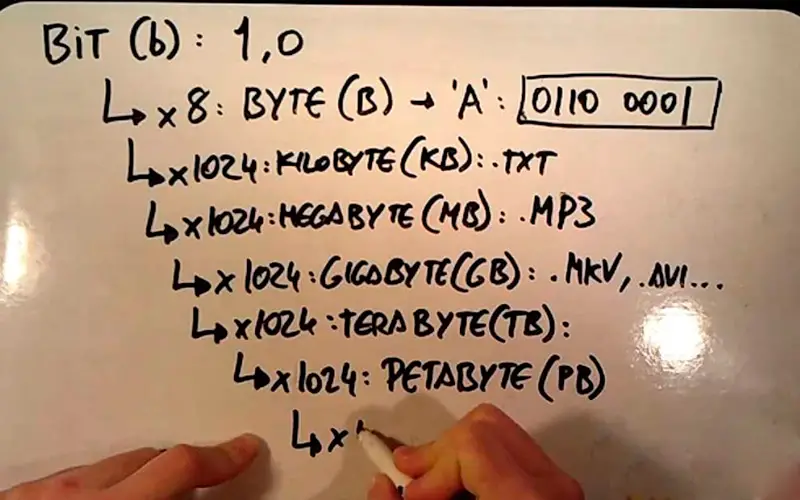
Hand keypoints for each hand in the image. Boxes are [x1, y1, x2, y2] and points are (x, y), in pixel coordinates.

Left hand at [0, 433, 259, 499]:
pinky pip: (66, 484)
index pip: (179, 466)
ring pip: (105, 470)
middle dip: (175, 474)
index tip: (242, 450)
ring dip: (130, 485)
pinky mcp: (13, 498)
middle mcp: (71, 495)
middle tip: (195, 491)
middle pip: (145, 459)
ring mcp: (36, 495)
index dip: (220, 458)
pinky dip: (89, 496)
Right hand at [368, 404, 583, 499]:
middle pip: (484, 424)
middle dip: (441, 450)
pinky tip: (461, 490)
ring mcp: (560, 483)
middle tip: (415, 485)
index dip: (432, 462)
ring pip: (497, 432)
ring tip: (433, 489)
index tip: (414, 495)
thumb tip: (383, 482)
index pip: (473, 441)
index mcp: (529, 498)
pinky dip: (477, 467)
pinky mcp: (558, 488)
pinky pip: (510, 453)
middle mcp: (553, 483)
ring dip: (456, 457)